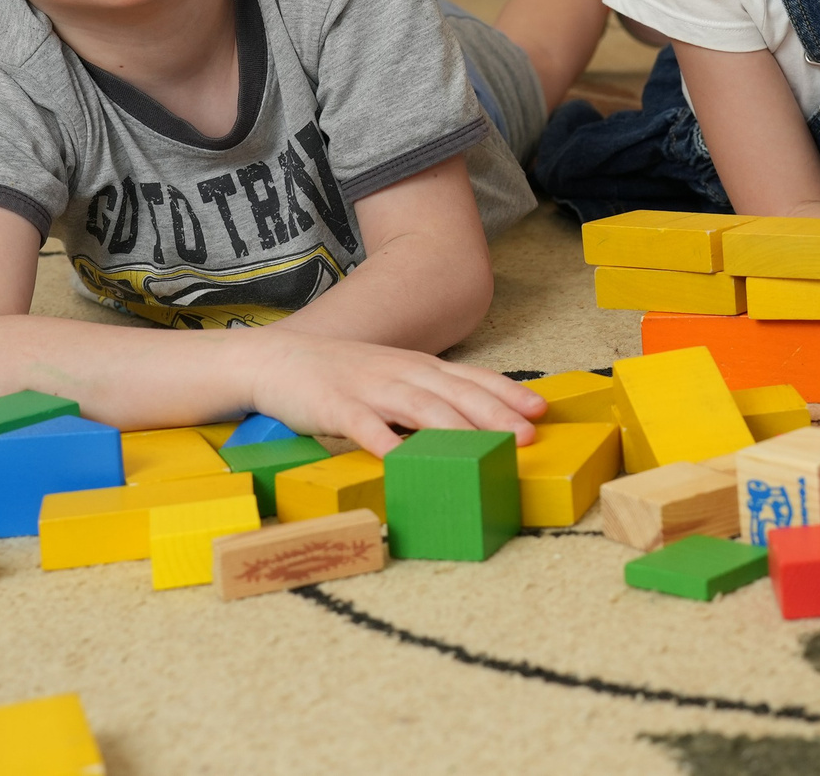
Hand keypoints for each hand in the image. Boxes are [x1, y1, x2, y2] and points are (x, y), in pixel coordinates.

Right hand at [248, 333, 544, 455]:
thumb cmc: (342, 375)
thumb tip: (470, 423)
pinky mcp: (336, 407)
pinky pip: (364, 426)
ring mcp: (369, 389)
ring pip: (420, 408)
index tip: (541, 409)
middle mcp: (401, 373)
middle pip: (457, 394)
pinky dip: (384, 442)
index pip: (473, 379)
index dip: (508, 393)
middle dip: (496, 415)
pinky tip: (400, 460)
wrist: (277, 359)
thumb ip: (426, 396)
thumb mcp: (393, 378)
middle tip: (528, 436)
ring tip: (484, 449)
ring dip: (457, 429)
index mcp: (418, 367)